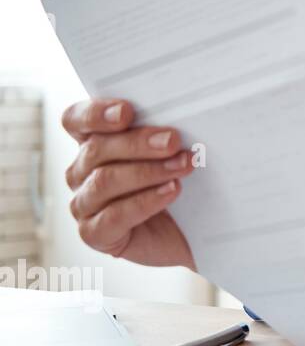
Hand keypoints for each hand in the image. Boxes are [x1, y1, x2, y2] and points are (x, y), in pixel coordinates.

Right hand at [62, 98, 196, 270]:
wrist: (187, 232)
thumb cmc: (174, 183)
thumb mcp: (168, 153)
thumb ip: (161, 133)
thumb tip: (179, 117)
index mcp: (92, 143)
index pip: (76, 120)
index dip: (95, 113)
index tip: (126, 112)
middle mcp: (81, 172)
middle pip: (96, 149)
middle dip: (138, 143)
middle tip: (173, 140)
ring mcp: (84, 204)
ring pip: (105, 181)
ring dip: (148, 171)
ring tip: (183, 166)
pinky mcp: (94, 233)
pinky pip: (114, 216)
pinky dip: (146, 201)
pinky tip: (171, 191)